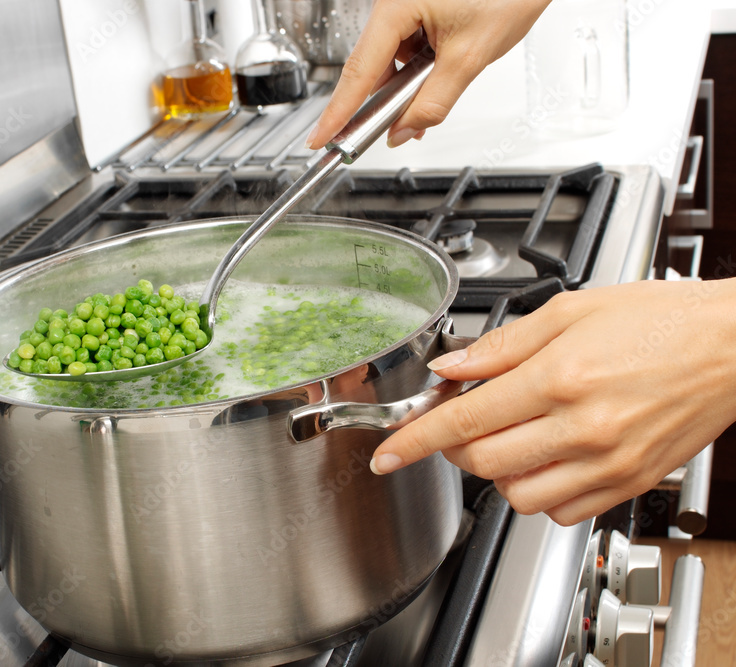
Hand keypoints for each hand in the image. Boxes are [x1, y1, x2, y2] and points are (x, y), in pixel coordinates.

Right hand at [306, 0, 551, 148]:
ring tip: (439, 86)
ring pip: (390, 61)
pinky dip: (418, 70)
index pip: (358, 71)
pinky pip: (405, 49)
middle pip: (372, 66)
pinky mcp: (417, 11)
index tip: (320, 139)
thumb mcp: (469, 58)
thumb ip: (433, 102)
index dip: (338, 112)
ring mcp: (404, 6)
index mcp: (396, 5)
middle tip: (394, 128)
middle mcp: (393, 3)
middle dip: (386, 100)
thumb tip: (404, 130)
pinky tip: (436, 78)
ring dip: (407, 85)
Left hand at [369, 279, 735, 524]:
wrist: (732, 344)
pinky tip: (545, 459)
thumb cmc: (661, 319)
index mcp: (559, 377)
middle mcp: (581, 427)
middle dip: (454, 447)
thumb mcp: (571, 310)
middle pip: (481, 462)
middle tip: (464, 419)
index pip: (463, 420)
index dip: (413, 441)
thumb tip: (451, 366)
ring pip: (517, 496)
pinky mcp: (627, 484)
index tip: (386, 455)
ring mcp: (607, 462)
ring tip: (511, 436)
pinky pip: (562, 512)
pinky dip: (539, 493)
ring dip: (496, 472)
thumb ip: (501, 345)